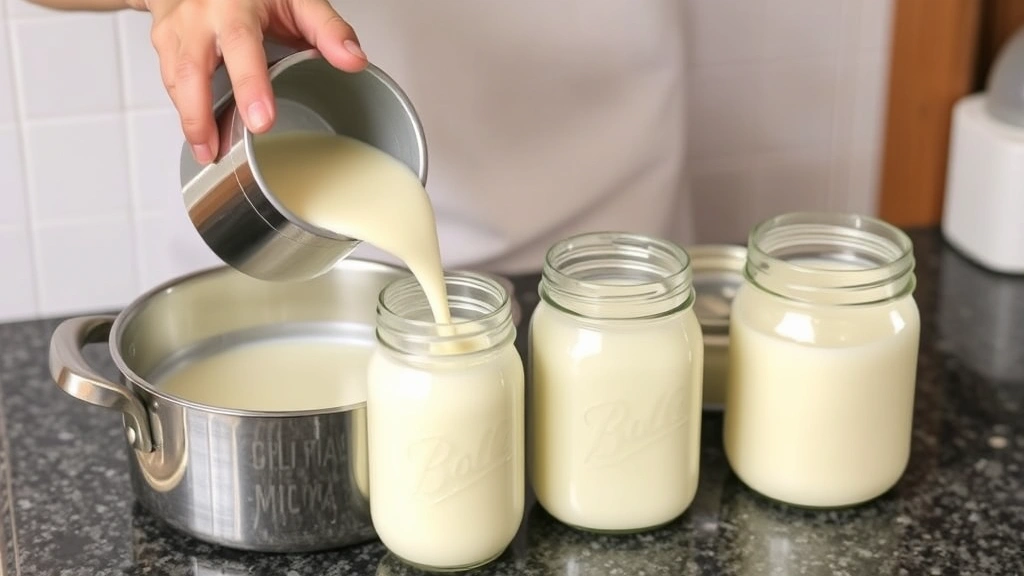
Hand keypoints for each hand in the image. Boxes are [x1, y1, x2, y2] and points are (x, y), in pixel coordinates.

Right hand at [139, 0, 368, 163]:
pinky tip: (201, 134)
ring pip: (174, 79)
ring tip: (210, 153)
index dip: (250, 85)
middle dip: (201, 116)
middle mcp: (200, 15)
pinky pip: (169, 80)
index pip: (240, 45)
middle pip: (191, 70)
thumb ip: (327, 28)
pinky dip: (184, 109)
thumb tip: (354, 61)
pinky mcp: (162, 41)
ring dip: (190, 120)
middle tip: (219, 152)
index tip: (262, 121)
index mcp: (235, 4)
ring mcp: (176, 28)